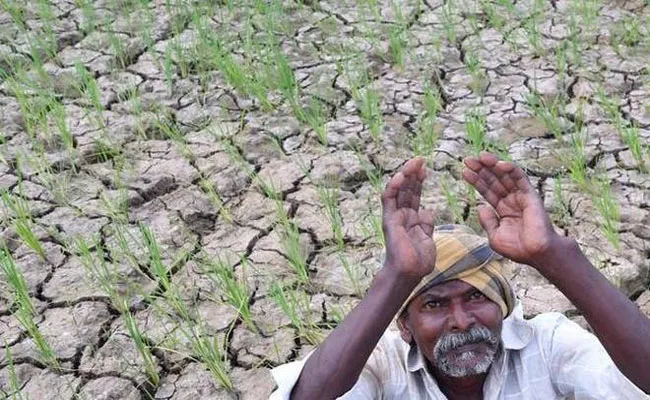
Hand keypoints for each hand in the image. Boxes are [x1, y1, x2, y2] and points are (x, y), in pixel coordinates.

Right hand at [381, 158, 435, 281]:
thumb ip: (426, 224)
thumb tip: (428, 210)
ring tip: (414, 162)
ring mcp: (394, 217)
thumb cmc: (418, 261)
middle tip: (420, 159)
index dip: (419, 181)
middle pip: (406, 190)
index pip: (414, 195)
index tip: (426, 168)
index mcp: (411, 219)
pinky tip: (401, 176)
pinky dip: (393, 187)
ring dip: (405, 176)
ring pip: (398, 191)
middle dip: (413, 174)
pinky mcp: (390, 220)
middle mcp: (401, 215)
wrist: (409, 273)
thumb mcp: (428, 238)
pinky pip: (389, 201)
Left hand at [462, 152, 560, 266]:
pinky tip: (499, 164)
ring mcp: (521, 196)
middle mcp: (511, 200)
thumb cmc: (518, 248)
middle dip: (481, 169)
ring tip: (480, 157)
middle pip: (494, 180)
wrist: (536, 254)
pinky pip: (520, 178)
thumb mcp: (495, 236)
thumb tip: (480, 206)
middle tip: (468, 159)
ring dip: (493, 165)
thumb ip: (487, 221)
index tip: (464, 171)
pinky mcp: (530, 195)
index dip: (476, 181)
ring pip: (505, 176)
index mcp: (503, 209)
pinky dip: (511, 169)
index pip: (487, 191)